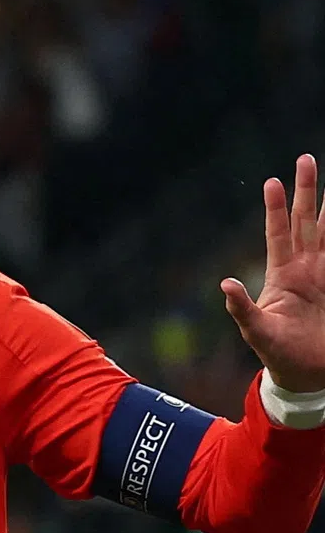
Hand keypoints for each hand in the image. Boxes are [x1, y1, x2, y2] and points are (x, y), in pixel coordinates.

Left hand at [222, 154, 324, 392]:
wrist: (305, 374)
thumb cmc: (277, 353)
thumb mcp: (256, 330)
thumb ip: (242, 307)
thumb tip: (224, 284)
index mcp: (283, 275)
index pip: (278, 233)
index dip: (275, 208)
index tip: (272, 181)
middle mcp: (306, 268)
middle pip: (307, 221)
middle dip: (308, 191)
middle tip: (307, 158)